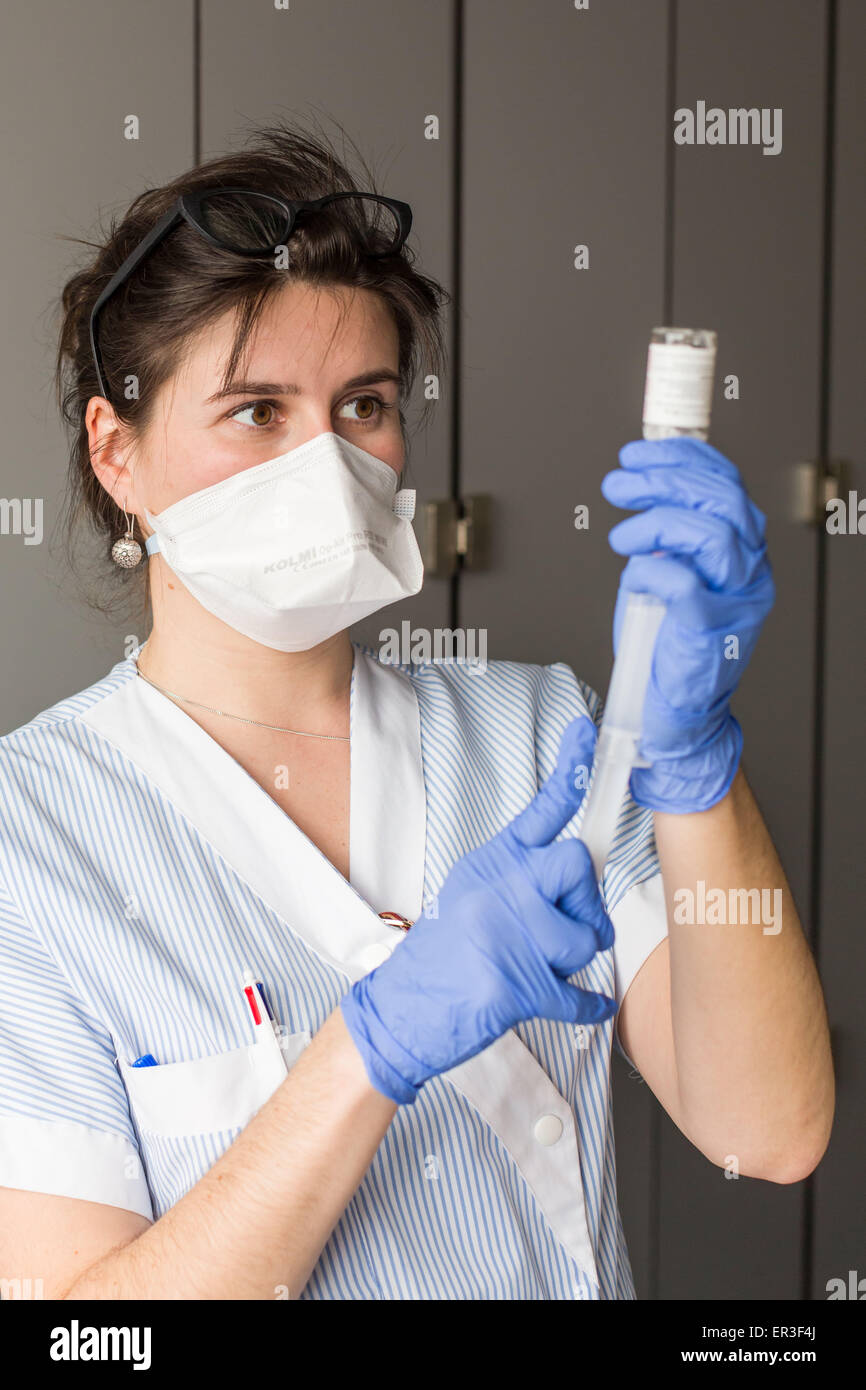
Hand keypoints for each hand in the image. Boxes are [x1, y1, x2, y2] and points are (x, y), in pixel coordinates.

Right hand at [340, 717, 615, 1104]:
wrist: (398, 1010)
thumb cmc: (443, 953)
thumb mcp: (473, 891)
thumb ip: (523, 872)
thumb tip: (579, 869)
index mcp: (492, 863)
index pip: (541, 809)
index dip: (571, 769)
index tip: (587, 733)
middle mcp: (498, 889)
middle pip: (577, 865)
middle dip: (587, 902)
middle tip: (570, 924)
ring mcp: (505, 936)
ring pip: (586, 937)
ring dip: (575, 961)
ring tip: (539, 966)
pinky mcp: (514, 986)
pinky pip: (579, 995)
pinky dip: (586, 1004)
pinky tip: (582, 1003)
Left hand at [601, 437, 774, 812]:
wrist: (673, 715)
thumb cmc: (666, 646)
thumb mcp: (667, 573)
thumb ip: (666, 535)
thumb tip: (640, 486)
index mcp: (743, 552)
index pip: (726, 484)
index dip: (681, 458)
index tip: (637, 453)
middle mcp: (750, 573)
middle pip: (722, 500)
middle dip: (664, 479)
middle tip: (620, 482)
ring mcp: (734, 602)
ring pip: (712, 533)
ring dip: (656, 522)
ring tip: (621, 536)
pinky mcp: (709, 632)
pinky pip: (683, 583)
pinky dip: (649, 569)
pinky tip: (632, 575)